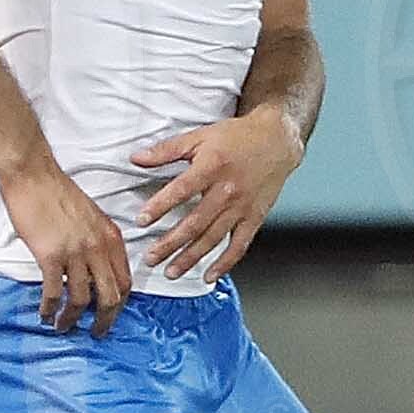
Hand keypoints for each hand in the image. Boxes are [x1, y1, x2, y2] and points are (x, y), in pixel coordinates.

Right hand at [2, 156, 132, 329]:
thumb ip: (98, 242)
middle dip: (104, 320)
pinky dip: (50, 309)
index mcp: (111, 238)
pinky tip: (44, 314)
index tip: (111, 314)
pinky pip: (54, 292)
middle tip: (96, 333)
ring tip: (63, 327)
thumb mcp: (92, 218)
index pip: (125, 281)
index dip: (120, 304)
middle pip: (110, 296)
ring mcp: (76, 253)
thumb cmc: (58, 193)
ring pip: (81, 300)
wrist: (34, 175)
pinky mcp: (51, 256)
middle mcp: (99, 248)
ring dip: (71, 319)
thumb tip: (94, 269)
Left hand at [129, 105, 306, 286]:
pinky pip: (239, 245)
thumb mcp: (200, 136)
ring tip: (171, 272)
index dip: (160, 206)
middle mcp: (227, 190)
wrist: (277, 141)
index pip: (181, 191)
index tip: (142, 221)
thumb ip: (167, 149)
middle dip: (170, 243)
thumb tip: (136, 158)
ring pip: (213, 238)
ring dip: (191, 258)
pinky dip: (225, 263)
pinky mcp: (254, 218)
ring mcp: (242, 207)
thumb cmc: (238, 137)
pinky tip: (209, 275)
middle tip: (150, 258)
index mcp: (211, 167)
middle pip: (195, 222)